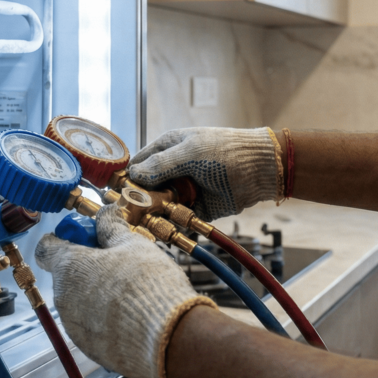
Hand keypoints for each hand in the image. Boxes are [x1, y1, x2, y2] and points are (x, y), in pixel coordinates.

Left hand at [35, 203, 214, 377]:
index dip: (66, 237)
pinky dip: (106, 318)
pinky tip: (133, 313)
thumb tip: (106, 214)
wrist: (167, 337)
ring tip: (132, 289)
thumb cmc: (148, 285)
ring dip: (97, 292)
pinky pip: (92, 326)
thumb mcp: (133, 244)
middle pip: (67, 274)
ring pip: (79, 301)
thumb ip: (112, 228)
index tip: (89, 236)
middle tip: (119, 260)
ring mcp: (74, 327)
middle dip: (88, 265)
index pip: (47, 247)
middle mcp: (63, 298)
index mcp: (68, 268)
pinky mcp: (89, 348)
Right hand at [128, 126, 282, 220]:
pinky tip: (165, 229)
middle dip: (140, 200)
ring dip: (155, 214)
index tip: (119, 193)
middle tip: (132, 212)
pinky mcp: (197, 208)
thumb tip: (133, 175)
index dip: (128, 178)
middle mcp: (174, 169)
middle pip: (147, 188)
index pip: (139, 164)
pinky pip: (178, 218)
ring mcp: (185, 189)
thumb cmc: (224, 151)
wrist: (259, 169)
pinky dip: (172, 224)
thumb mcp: (189, 153)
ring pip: (161, 205)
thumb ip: (160, 165)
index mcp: (168, 148)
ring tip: (148, 223)